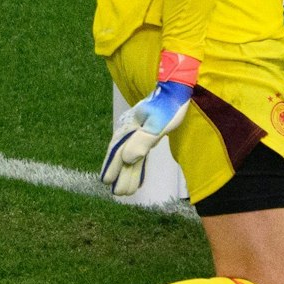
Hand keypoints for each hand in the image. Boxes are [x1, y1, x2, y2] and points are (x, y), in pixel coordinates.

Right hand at [100, 74, 192, 196]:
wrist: (176, 90)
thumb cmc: (168, 107)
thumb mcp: (157, 125)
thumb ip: (142, 142)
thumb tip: (127, 159)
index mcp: (129, 128)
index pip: (118, 152)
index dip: (112, 167)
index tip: (106, 182)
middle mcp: (129, 130)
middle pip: (121, 155)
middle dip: (118, 174)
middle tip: (116, 193)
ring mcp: (137, 131)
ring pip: (130, 155)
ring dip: (127, 172)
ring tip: (124, 190)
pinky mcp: (147, 131)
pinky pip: (138, 151)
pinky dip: (136, 163)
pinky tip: (134, 169)